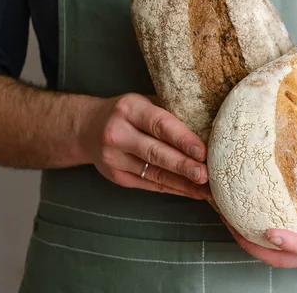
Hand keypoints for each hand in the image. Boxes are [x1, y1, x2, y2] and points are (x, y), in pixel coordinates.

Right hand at [80, 93, 209, 198]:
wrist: (86, 128)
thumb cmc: (128, 113)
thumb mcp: (144, 103)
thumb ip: (170, 113)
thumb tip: (210, 129)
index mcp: (129, 110)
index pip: (160, 125)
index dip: (183, 139)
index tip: (203, 151)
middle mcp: (118, 134)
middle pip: (156, 153)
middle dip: (183, 166)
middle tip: (206, 175)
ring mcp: (114, 158)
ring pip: (155, 173)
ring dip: (183, 183)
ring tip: (207, 189)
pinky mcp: (117, 177)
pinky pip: (150, 184)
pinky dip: (174, 189)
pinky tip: (193, 192)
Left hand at [224, 158, 296, 267]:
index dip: (294, 244)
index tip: (269, 232)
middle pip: (289, 261)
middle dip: (257, 248)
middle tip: (230, 223)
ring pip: (282, 258)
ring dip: (253, 243)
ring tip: (228, 217)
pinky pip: (285, 248)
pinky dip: (263, 237)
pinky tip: (247, 213)